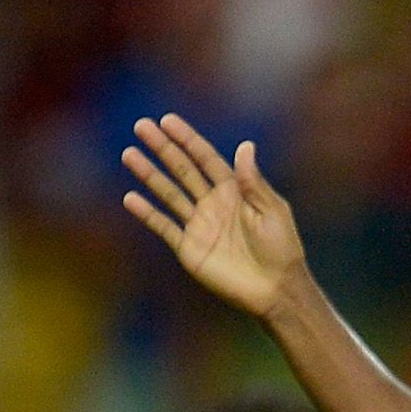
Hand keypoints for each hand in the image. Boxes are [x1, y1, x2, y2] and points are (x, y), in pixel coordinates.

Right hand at [123, 114, 306, 318]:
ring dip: (149, 174)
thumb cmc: (281, 249)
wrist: (275, 290)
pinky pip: (164, 227)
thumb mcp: (272, 210)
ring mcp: (200, 225)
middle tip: (141, 127)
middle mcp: (213, 204)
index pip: (206, 158)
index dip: (187, 139)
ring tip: (129, 154)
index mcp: (235, 191)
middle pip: (183, 170)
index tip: (167, 121)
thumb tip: (245, 145)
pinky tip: (130, 198)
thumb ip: (253, 181)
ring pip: (169, 193)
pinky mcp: (190, 248)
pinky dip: (147, 213)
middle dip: (162, 148)